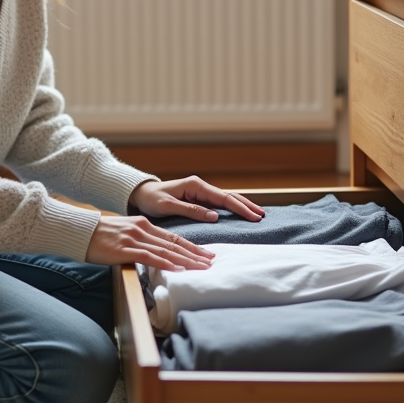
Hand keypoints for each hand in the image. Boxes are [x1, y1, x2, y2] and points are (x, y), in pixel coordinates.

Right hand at [85, 215, 214, 271]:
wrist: (80, 231)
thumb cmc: (100, 234)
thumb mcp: (124, 231)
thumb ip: (140, 239)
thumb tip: (153, 251)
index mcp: (144, 224)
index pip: (173, 237)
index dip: (191, 246)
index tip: (206, 254)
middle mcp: (143, 229)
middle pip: (174, 243)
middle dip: (195, 254)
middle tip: (211, 262)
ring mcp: (134, 239)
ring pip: (166, 250)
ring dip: (186, 260)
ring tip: (201, 267)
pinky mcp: (125, 249)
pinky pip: (149, 257)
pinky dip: (166, 263)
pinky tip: (177, 269)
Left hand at [127, 176, 265, 222]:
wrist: (142, 194)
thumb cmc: (153, 200)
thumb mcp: (168, 206)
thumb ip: (191, 210)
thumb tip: (215, 216)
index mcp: (195, 186)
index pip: (223, 198)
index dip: (239, 207)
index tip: (253, 216)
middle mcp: (201, 187)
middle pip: (229, 196)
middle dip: (246, 206)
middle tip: (262, 216)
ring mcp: (201, 193)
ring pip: (226, 200)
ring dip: (242, 206)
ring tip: (257, 214)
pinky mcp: (199, 199)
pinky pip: (220, 204)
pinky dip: (233, 208)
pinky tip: (242, 213)